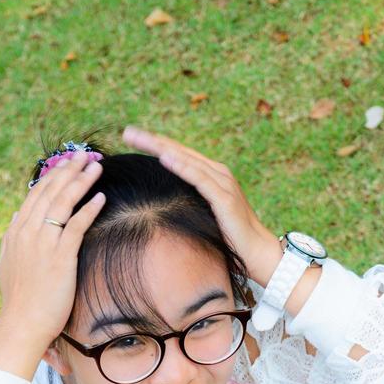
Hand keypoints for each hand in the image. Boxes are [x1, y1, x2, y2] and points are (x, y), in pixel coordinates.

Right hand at [0, 151, 105, 347]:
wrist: (22, 323)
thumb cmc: (19, 300)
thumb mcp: (7, 263)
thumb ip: (10, 238)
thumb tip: (15, 218)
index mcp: (16, 231)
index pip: (36, 195)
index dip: (54, 176)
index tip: (67, 163)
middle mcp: (28, 231)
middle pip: (51, 192)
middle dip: (69, 170)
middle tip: (85, 155)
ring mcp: (43, 243)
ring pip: (64, 203)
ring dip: (81, 182)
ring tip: (96, 166)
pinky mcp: (60, 257)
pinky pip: (77, 226)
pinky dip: (89, 209)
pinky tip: (101, 197)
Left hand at [121, 125, 282, 286]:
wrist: (257, 252)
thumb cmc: (230, 238)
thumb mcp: (205, 215)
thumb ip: (190, 203)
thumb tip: (165, 204)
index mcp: (212, 176)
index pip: (178, 155)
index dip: (155, 144)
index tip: (130, 138)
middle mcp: (217, 173)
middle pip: (179, 151)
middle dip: (152, 141)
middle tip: (127, 132)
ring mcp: (222, 183)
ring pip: (186, 159)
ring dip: (161, 147)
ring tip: (139, 138)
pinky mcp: (224, 198)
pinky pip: (199, 178)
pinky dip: (182, 166)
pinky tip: (165, 157)